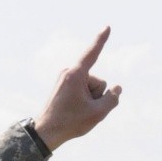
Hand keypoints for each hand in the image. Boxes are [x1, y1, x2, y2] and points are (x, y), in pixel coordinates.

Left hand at [33, 26, 121, 150]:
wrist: (44, 134)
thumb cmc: (69, 123)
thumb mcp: (98, 112)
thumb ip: (113, 98)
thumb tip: (117, 88)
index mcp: (75, 74)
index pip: (92, 53)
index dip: (101, 40)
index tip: (107, 27)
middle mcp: (69, 73)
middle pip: (99, 82)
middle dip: (97, 96)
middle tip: (80, 111)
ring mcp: (66, 80)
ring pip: (92, 88)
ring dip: (90, 101)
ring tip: (75, 112)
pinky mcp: (64, 87)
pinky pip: (84, 92)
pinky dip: (84, 102)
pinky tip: (74, 112)